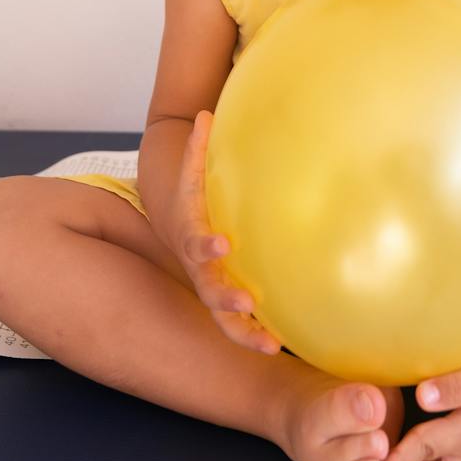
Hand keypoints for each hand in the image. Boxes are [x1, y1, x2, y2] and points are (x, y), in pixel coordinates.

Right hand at [169, 111, 281, 353]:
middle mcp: (200, 270)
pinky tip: (284, 347)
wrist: (176, 233)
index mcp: (193, 238)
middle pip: (208, 289)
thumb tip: (206, 113)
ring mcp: (212, 290)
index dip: (206, 245)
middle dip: (226, 298)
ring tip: (270, 344)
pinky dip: (258, 337)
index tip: (223, 244)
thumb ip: (198, 150)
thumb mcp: (191, 176)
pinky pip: (241, 326)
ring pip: (224, 319)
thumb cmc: (192, 203)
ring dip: (244, 331)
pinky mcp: (228, 306)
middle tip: (248, 301)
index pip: (196, 242)